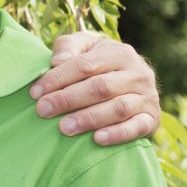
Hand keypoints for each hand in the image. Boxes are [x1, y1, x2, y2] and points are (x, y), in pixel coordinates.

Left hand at [35, 34, 158, 144]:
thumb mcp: (85, 47)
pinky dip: (117, 134)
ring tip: (64, 128)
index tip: (35, 92)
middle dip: (68, 99)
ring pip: (118, 108)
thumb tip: (57, 61)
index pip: (85, 65)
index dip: (58, 78)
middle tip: (43, 110)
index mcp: (120, 53)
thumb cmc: (100, 64)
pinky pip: (136, 127)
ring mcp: (147, 97)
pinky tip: (97, 139)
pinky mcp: (151, 119)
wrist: (135, 83)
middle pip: (101, 87)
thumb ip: (68, 46)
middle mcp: (138, 74)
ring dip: (89, 118)